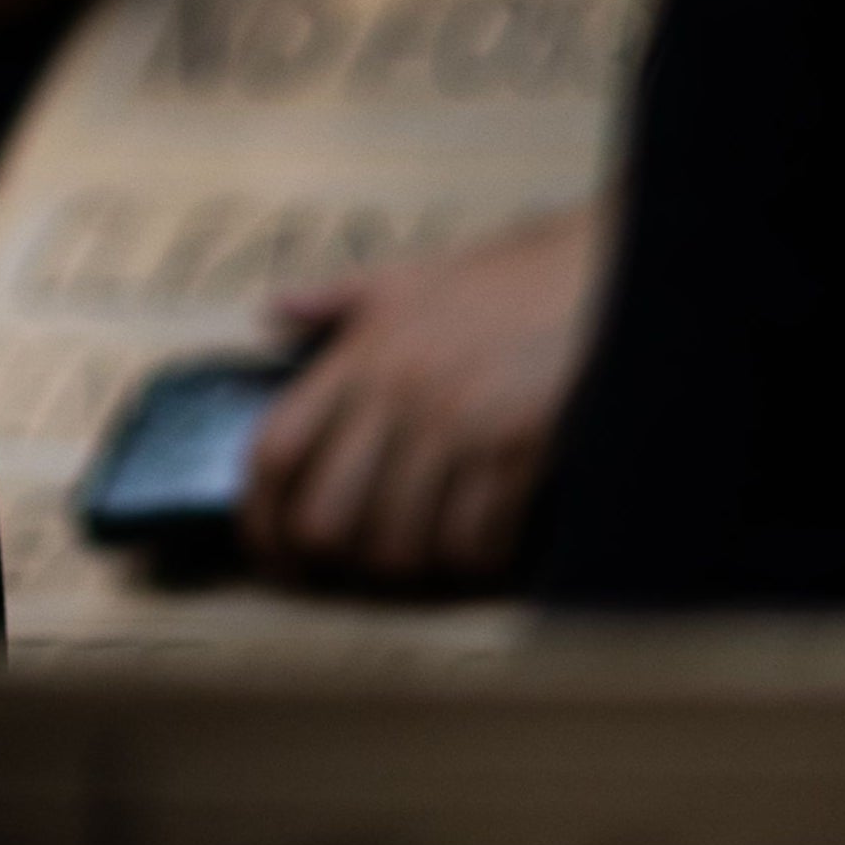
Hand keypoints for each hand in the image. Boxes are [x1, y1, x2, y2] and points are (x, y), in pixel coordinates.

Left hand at [242, 208, 603, 588]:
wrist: (583, 275)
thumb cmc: (489, 281)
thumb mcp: (397, 278)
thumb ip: (328, 300)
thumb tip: (269, 312)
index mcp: (356, 359)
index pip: (277, 449)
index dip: (261, 513)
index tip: (267, 548)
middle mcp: (396, 398)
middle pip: (329, 514)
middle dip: (327, 557)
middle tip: (339, 569)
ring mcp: (457, 429)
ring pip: (402, 541)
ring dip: (403, 566)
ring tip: (410, 558)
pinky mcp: (516, 452)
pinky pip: (477, 538)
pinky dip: (471, 559)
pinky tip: (475, 547)